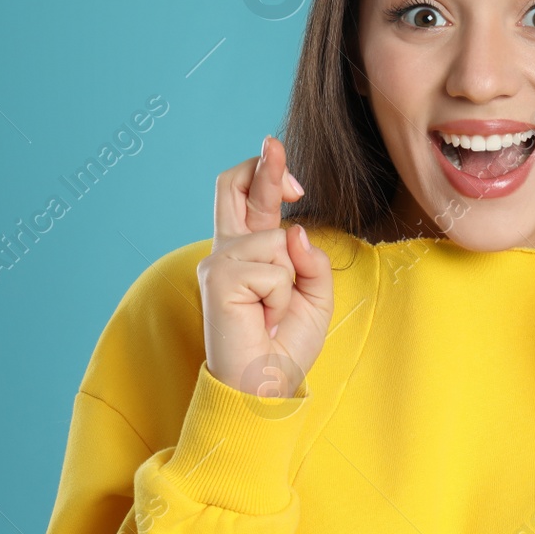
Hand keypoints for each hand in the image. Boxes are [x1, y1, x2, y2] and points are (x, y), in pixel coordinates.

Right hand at [198, 135, 334, 398]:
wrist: (267, 386)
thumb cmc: (286, 344)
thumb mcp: (315, 295)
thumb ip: (311, 258)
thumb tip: (295, 229)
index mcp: (249, 252)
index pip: (250, 199)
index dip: (263, 171)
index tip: (274, 149)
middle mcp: (228, 251)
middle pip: (230, 185)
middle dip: (260, 166)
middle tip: (274, 147)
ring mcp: (219, 261)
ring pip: (277, 241)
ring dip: (290, 281)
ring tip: (273, 313)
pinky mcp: (219, 277)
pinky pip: (274, 270)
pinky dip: (281, 297)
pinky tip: (265, 319)